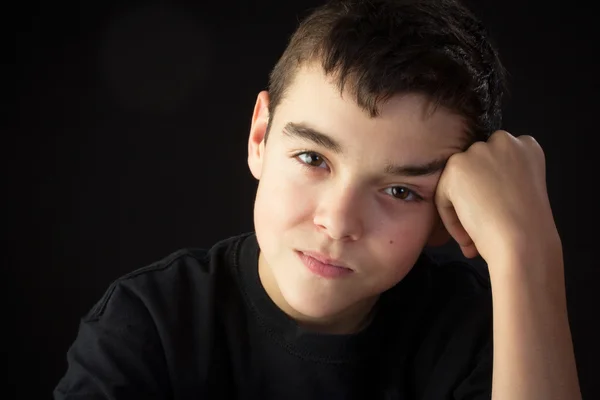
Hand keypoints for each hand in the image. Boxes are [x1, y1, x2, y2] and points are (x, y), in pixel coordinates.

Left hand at [434, 130, 559, 262]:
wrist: (525, 242)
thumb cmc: (529, 229)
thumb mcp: (523, 192)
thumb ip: (502, 180)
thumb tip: (476, 191)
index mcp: (526, 147)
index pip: (497, 160)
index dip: (492, 189)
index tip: (495, 212)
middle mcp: (504, 142)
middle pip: (475, 168)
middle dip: (475, 195)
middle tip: (481, 224)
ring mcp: (480, 152)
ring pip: (457, 182)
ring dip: (461, 207)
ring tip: (474, 236)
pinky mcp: (457, 167)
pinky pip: (442, 195)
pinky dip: (450, 219)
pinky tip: (468, 237)